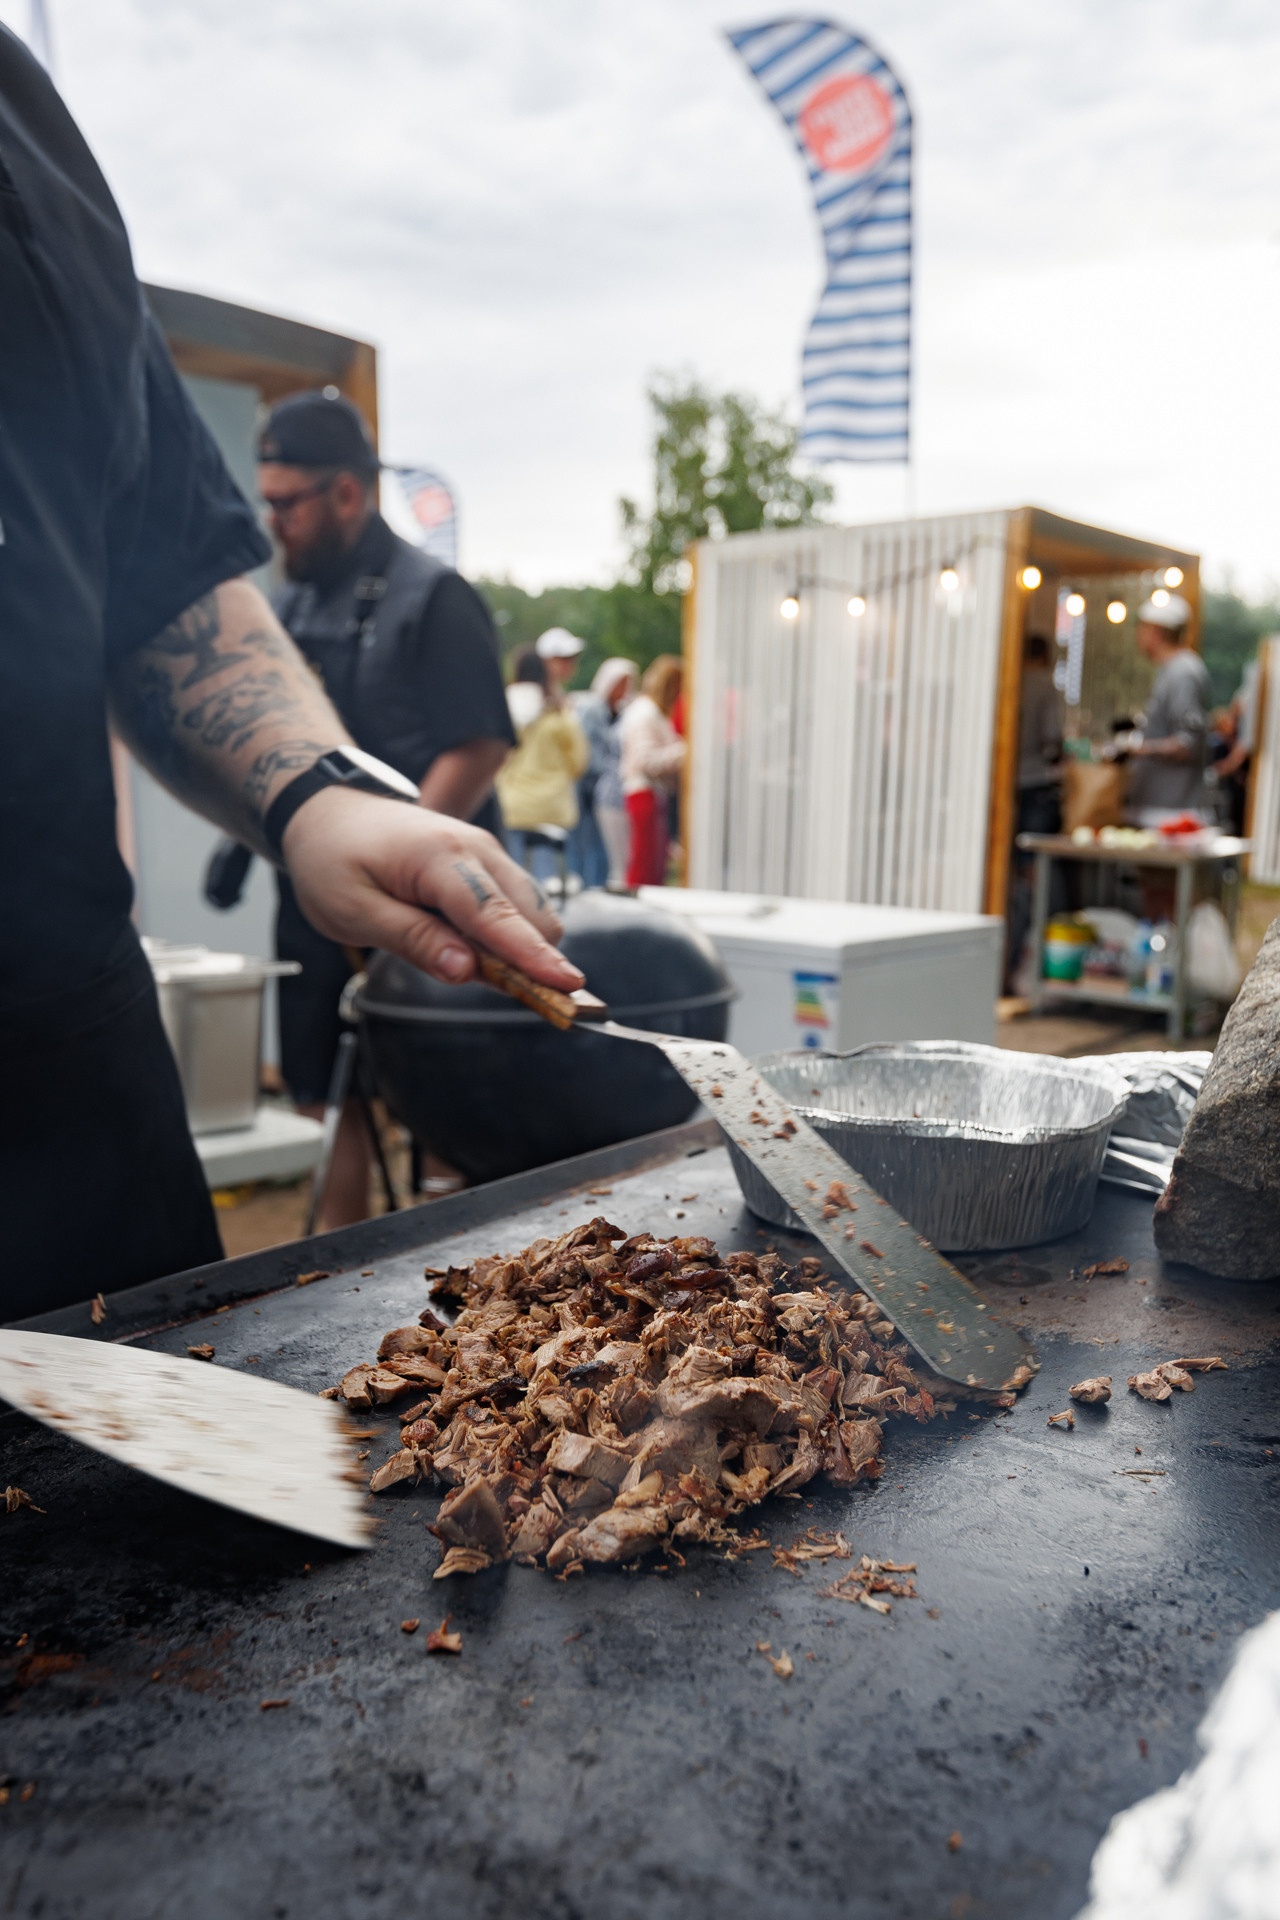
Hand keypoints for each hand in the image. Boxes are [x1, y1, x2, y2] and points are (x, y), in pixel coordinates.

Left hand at [281, 787, 583, 989]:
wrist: (329, 811)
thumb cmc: (332, 858)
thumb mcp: (352, 910)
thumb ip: (412, 940)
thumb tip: (465, 971)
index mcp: (439, 858)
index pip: (496, 915)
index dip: (532, 956)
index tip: (567, 986)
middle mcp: (476, 850)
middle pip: (531, 916)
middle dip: (531, 961)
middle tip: (496, 991)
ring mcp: (487, 854)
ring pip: (532, 912)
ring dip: (519, 949)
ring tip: (465, 964)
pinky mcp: (487, 864)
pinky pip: (516, 905)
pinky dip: (508, 934)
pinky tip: (469, 948)